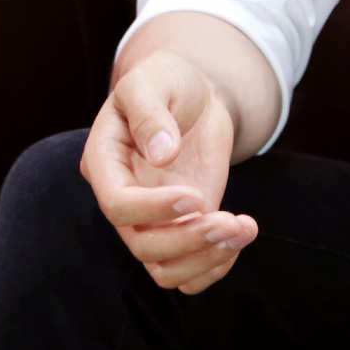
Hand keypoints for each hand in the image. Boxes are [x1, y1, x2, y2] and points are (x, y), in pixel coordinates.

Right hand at [80, 50, 257, 294]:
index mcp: (105, 163)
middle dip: (188, 240)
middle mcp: (125, 199)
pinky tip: (241, 237)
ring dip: (205, 259)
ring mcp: (152, 219)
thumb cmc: (166, 81)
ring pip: (164, 269)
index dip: (153, 209)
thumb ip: (152, 112)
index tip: (196, 197)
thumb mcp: (152, 80)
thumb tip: (161, 155)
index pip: (117, 204)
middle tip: (231, 221)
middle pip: (143, 245)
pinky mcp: (182, 226)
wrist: (194, 94)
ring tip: (244, 229)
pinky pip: (188, 269)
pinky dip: (214, 266)